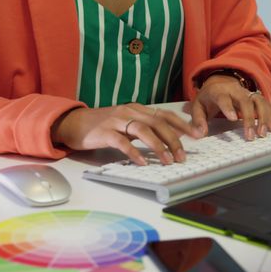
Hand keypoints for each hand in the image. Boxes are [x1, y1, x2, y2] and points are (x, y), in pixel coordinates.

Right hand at [51, 103, 202, 165]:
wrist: (72, 123)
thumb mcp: (127, 123)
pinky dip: (134, 153)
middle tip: (183, 156)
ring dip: (158, 146)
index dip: (183, 124)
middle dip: (174, 140)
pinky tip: (142, 162)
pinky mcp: (103, 133)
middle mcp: (129, 111)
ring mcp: (116, 121)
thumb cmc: (102, 126)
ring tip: (167, 161)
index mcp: (137, 109)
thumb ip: (145, 128)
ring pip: (143, 130)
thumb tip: (169, 139)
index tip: (198, 135)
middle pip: (158, 123)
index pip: (165, 114)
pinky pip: (121, 142)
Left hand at [190, 75, 270, 139]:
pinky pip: (265, 103)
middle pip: (245, 101)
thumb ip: (198, 121)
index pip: (223, 98)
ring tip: (263, 133)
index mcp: (218, 91)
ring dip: (263, 117)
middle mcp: (234, 90)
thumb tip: (200, 134)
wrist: (218, 83)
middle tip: (250, 135)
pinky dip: (270, 115)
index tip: (233, 118)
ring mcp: (246, 93)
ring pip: (258, 101)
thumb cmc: (208, 98)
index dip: (228, 107)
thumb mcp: (197, 107)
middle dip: (249, 118)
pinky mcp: (254, 97)